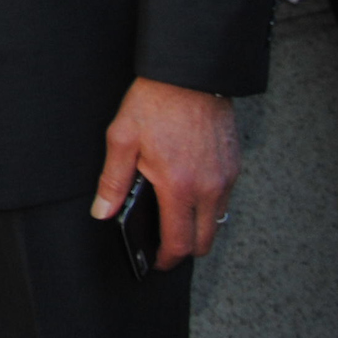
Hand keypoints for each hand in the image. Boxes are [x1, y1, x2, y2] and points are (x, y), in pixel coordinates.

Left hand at [92, 77, 238, 269]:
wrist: (189, 76)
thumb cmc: (154, 104)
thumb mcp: (122, 139)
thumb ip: (113, 181)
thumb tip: (103, 212)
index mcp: (179, 186)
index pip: (178, 242)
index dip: (165, 259)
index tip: (155, 262)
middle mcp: (209, 188)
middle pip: (204, 241)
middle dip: (184, 249)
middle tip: (164, 243)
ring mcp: (226, 178)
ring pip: (217, 221)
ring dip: (198, 226)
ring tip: (174, 215)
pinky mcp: (234, 165)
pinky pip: (225, 198)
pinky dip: (209, 204)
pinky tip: (189, 190)